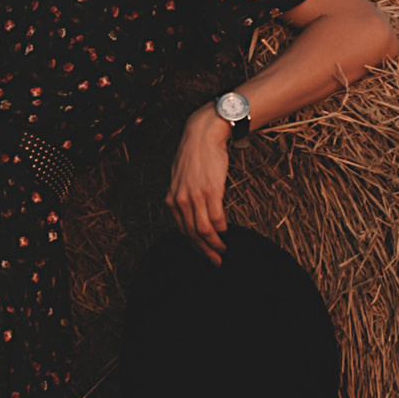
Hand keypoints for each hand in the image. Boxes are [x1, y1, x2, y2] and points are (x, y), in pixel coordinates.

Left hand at [166, 107, 233, 265]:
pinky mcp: (210, 191)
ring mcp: (195, 197)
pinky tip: (226, 233)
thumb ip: (183, 198)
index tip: (204, 256)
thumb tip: (190, 215)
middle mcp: (180, 201)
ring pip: (204, 230)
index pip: (182, 232)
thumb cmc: (194, 157)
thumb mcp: (180, 180)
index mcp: (172, 200)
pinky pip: (215, 218)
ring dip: (215, 245)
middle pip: (192, 235)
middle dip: (205, 252)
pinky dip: (221, 229)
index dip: (194, 247)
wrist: (202, 135)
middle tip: (216, 262)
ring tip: (223, 251)